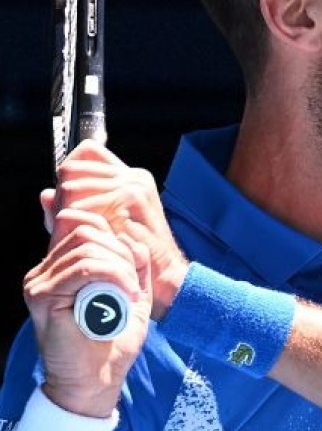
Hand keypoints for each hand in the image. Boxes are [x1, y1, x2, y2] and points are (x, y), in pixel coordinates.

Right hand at [24, 203, 152, 417]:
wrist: (96, 382)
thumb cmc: (113, 343)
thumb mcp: (133, 297)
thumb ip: (133, 266)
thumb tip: (132, 239)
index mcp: (62, 268)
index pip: (78, 223)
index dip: (111, 232)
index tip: (132, 263)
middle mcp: (45, 271)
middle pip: (86, 231)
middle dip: (121, 252)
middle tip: (135, 284)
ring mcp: (39, 282)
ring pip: (87, 247)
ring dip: (121, 267)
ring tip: (131, 294)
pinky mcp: (42, 296)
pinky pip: (83, 268)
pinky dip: (115, 276)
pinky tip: (128, 295)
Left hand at [45, 138, 187, 319]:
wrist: (167, 278)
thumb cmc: (138, 257)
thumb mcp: (107, 226)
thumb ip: (77, 208)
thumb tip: (45, 195)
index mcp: (131, 179)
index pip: (88, 152)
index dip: (70, 168)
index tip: (67, 194)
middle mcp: (132, 177)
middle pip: (71, 169)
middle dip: (61, 195)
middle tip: (67, 220)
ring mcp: (130, 186)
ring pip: (70, 186)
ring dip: (63, 210)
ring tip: (75, 231)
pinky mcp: (127, 200)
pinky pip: (80, 205)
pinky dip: (73, 222)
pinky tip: (83, 237)